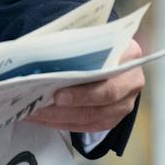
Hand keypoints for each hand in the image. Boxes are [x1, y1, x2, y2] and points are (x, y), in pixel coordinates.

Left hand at [28, 39, 143, 134]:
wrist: (109, 55)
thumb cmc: (94, 45)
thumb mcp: (90, 37)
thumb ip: (73, 44)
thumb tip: (40, 53)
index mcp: (129, 55)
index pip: (110, 75)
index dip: (84, 91)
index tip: (58, 95)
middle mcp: (131, 82)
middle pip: (102, 100)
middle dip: (67, 107)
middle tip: (40, 107)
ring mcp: (124, 103)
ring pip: (92, 117)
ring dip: (59, 117)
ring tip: (33, 113)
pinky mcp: (112, 118)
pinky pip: (86, 126)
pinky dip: (61, 123)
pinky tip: (41, 118)